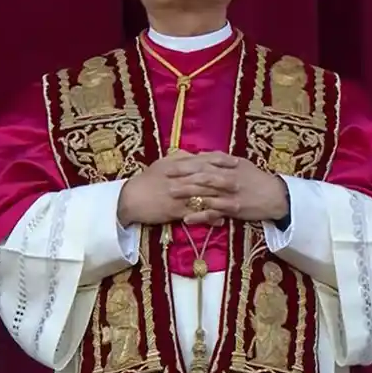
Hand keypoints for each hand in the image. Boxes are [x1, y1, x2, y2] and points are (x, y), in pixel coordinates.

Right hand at [117, 151, 239, 225]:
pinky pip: (195, 213)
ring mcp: (178, 194)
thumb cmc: (146, 181)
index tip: (235, 160)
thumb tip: (191, 153)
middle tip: (241, 181)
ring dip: (221, 198)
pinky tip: (221, 220)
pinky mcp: (175, 210)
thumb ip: (177, 158)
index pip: (203, 159)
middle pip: (207, 176)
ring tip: (236, 201)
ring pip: (203, 195)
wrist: (130, 199)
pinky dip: (209, 216)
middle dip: (225, 178)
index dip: (220, 160)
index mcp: (177, 164)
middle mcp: (180, 177)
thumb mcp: (161, 165)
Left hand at [165, 152, 288, 224]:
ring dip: (187, 194)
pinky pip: (214, 212)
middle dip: (182, 176)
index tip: (169, 163)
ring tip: (170, 195)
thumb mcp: (241, 164)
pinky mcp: (233, 208)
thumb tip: (203, 154)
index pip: (203, 163)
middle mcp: (228, 177)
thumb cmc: (257, 179)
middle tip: (164, 177)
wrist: (276, 196)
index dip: (186, 163)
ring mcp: (230, 193)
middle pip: (201, 176)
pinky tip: (187, 219)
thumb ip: (222, 160)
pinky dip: (200, 216)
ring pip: (205, 193)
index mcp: (228, 166)